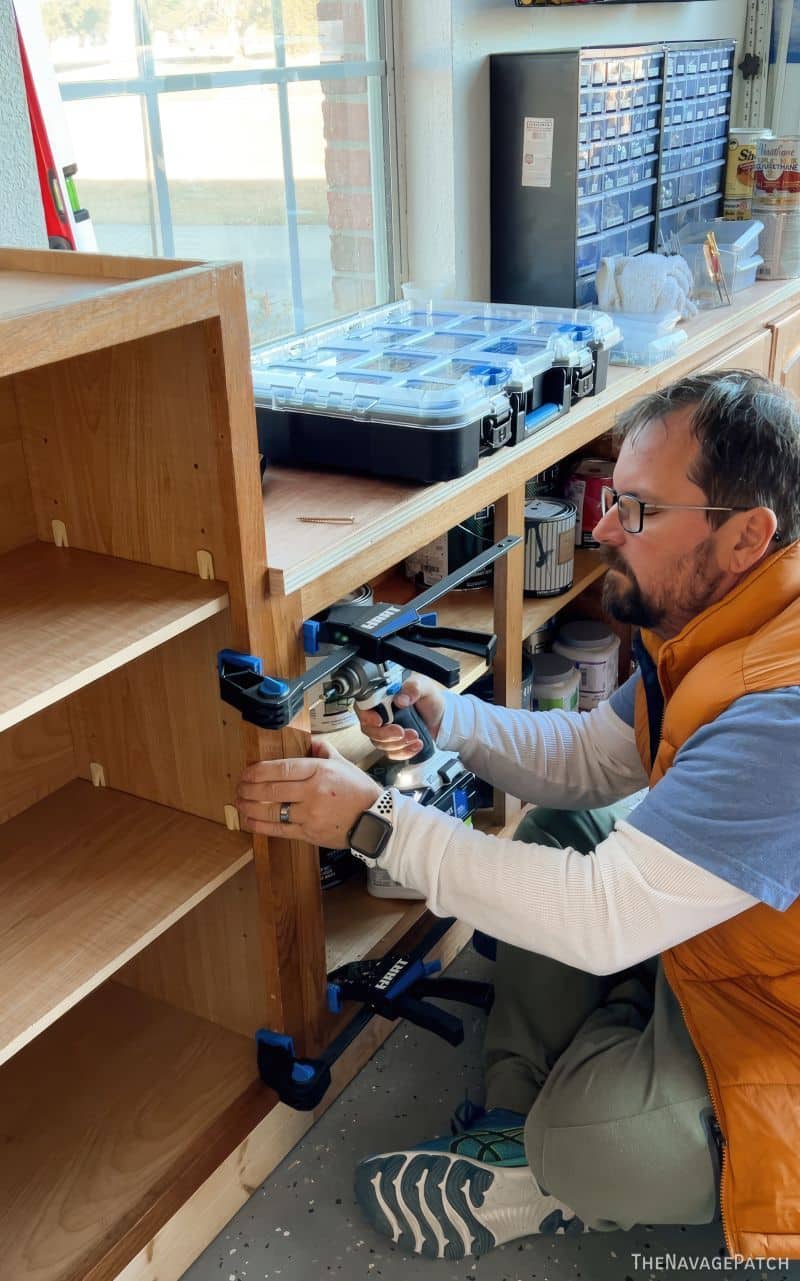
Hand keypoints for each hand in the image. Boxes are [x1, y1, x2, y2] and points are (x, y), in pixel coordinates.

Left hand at [236, 739, 381, 846]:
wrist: (374, 820)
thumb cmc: (358, 790)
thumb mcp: (342, 763)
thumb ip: (321, 749)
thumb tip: (305, 741)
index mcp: (320, 771)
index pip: (282, 768)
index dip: (259, 771)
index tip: (247, 772)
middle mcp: (313, 792)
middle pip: (272, 790)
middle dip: (249, 788)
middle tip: (239, 787)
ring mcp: (310, 814)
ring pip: (272, 810)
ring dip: (250, 807)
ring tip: (240, 803)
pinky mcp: (309, 833)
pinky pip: (280, 829)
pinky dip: (261, 826)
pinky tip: (250, 821)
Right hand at [356, 675, 444, 760]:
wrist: (442, 717)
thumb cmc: (429, 699)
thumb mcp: (424, 687)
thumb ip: (413, 688)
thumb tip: (401, 698)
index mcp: (382, 698)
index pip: (364, 707)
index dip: (367, 716)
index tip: (379, 721)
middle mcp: (380, 715)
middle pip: (369, 729)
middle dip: (385, 734)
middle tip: (401, 731)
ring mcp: (386, 731)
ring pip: (379, 744)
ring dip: (397, 744)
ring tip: (415, 736)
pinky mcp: (394, 743)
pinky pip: (391, 753)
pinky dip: (404, 752)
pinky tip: (416, 745)